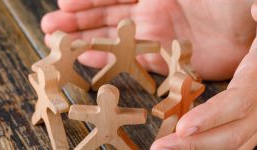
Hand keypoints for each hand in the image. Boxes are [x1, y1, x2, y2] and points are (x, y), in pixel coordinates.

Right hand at [41, 0, 254, 79]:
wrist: (253, 20)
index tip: (61, 4)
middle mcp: (150, 12)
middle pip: (105, 18)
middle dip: (76, 22)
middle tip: (50, 29)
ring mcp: (157, 38)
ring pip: (112, 40)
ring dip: (85, 41)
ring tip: (59, 45)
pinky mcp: (167, 61)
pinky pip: (130, 61)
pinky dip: (108, 60)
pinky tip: (87, 59)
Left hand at [151, 4, 256, 148]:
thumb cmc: (256, 49)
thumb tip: (255, 9)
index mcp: (256, 80)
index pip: (238, 103)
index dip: (211, 117)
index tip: (183, 128)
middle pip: (231, 134)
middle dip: (194, 145)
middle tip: (160, 147)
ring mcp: (255, 121)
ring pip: (231, 145)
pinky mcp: (247, 127)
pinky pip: (230, 145)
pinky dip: (205, 149)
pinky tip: (181, 148)